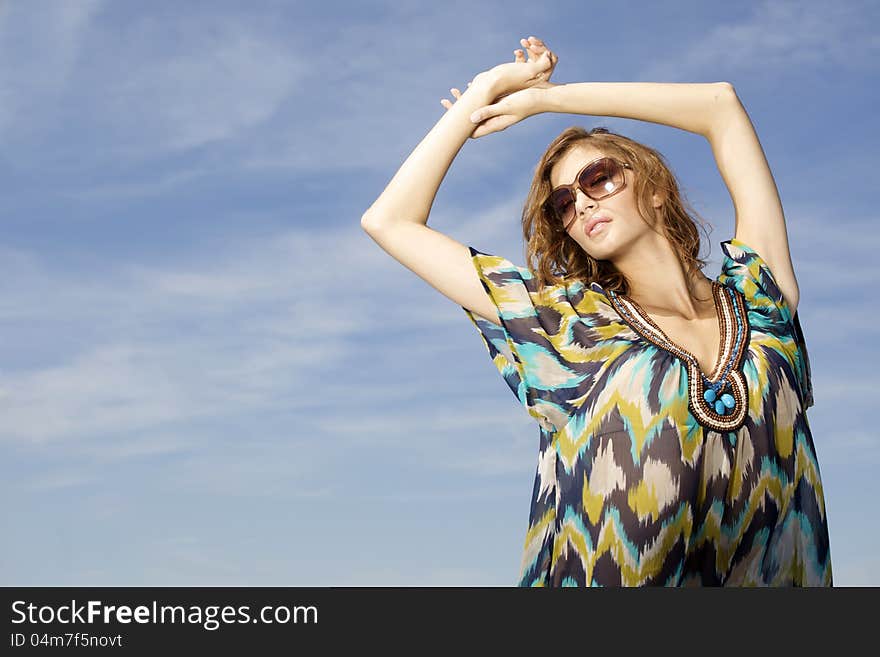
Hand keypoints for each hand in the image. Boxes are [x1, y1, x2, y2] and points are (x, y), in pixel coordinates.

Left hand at [441, 36, 558, 138]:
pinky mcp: (502, 104)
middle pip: (472, 120)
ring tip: (456, 91)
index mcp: (495, 124)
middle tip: (447, 99)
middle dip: (459, 109)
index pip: (471, 130)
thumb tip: (469, 119)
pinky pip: (485, 101)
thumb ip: (488, 112)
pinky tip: (471, 86)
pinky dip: (476, 96)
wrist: (544, 97)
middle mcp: (495, 120)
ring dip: (467, 102)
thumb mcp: (506, 106)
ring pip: (478, 110)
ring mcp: (498, 112)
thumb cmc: (527, 102)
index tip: (448, 107)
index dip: (458, 123)